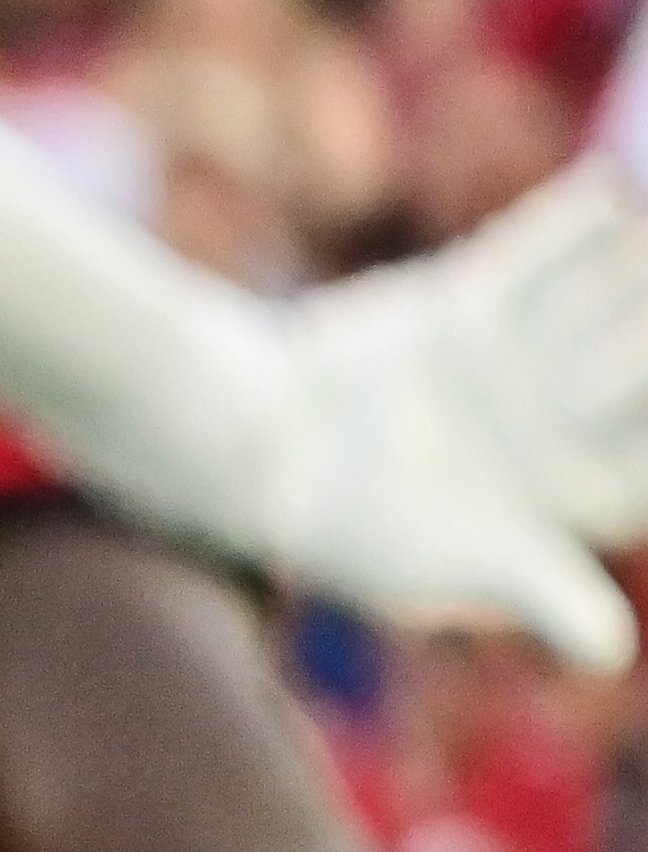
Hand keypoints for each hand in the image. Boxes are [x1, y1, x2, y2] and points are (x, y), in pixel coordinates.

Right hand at [276, 160, 647, 666]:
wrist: (243, 448)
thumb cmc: (349, 525)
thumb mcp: (452, 562)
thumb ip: (539, 591)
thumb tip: (612, 658)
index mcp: (567, 497)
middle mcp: (551, 428)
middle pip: (638, 373)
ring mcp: (510, 368)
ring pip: (597, 309)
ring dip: (632, 275)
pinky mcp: (459, 313)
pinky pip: (529, 261)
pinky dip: (568, 228)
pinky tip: (612, 193)